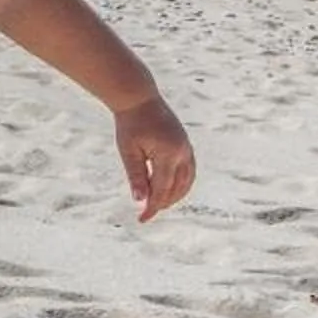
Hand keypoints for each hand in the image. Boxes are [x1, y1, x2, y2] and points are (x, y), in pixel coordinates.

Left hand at [113, 96, 194, 222]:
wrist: (139, 99)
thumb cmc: (130, 124)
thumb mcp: (129, 152)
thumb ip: (136, 176)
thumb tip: (140, 201)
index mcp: (168, 154)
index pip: (162, 189)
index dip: (152, 207)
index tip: (141, 218)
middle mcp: (182, 152)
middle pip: (177, 188)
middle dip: (162, 203)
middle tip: (146, 213)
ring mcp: (186, 147)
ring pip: (187, 181)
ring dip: (174, 195)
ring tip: (158, 204)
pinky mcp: (186, 144)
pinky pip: (189, 170)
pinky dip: (181, 183)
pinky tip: (168, 189)